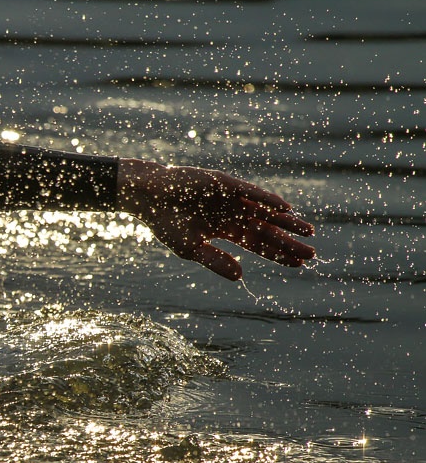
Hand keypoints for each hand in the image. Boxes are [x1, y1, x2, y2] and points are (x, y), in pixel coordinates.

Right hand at [117, 159, 314, 280]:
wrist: (149, 199)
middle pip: (267, 230)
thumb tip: (241, 277)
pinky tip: (285, 209)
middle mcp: (233, 214)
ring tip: (308, 231)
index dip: (277, 254)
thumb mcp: (191, 249)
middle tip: (312, 253)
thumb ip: (216, 261)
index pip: (258, 244)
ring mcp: (230, 198)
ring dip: (286, 221)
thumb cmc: (166, 224)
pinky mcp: (225, 184)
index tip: (299, 264)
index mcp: (225, 230)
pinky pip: (251, 193)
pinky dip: (268, 200)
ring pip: (265, 212)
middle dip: (288, 242)